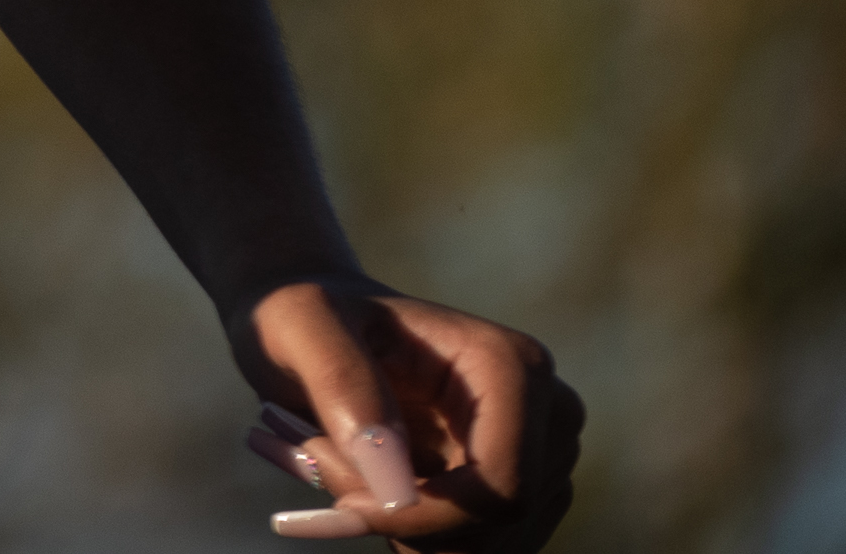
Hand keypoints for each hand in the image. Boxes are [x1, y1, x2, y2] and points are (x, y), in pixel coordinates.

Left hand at [231, 276, 582, 548]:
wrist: (316, 325)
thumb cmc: (305, 315)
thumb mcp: (296, 323)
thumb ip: (341, 385)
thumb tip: (396, 490)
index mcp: (513, 367)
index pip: (501, 490)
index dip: (424, 517)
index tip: (346, 507)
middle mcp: (548, 415)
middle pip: (491, 527)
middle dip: (397, 516)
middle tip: (318, 459)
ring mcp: (542, 459)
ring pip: (478, 546)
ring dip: (394, 525)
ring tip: (337, 458)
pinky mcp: (518, 493)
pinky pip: (467, 547)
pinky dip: (406, 533)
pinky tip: (365, 481)